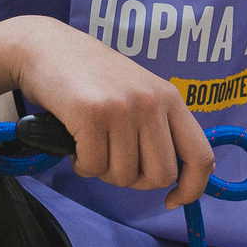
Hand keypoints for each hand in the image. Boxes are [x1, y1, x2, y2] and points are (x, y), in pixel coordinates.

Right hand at [0, 17, 215, 204]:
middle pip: (161, 175)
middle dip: (135, 180)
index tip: (172, 200)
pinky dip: (81, 164)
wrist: (45, 47)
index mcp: (171, 99)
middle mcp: (152, 103)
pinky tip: (76, 143)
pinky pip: (94, 167)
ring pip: (125, 176)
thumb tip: (171, 177)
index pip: (201, 156)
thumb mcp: (138, 93)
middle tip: (114, 161)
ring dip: (103, 170)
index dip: (192, 188)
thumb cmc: (91, 77)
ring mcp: (123, 109)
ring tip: (91, 144)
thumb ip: (157, 127)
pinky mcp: (91, 115)